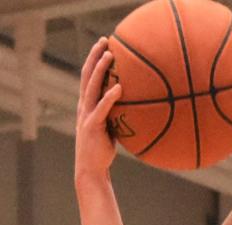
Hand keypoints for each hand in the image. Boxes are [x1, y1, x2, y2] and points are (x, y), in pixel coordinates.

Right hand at [75, 37, 121, 178]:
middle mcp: (84, 106)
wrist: (91, 169)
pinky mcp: (92, 127)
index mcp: (88, 105)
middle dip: (95, 56)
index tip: (104, 45)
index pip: (89, 77)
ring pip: (91, 87)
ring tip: (110, 56)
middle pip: (87, 75)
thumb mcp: (111, 127)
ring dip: (100, 70)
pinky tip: (119, 88)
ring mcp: (86, 115)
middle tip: (105, 40)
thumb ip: (118, 114)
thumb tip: (138, 106)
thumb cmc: (104, 149)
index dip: (94, 60)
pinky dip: (110, 97)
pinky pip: (102, 109)